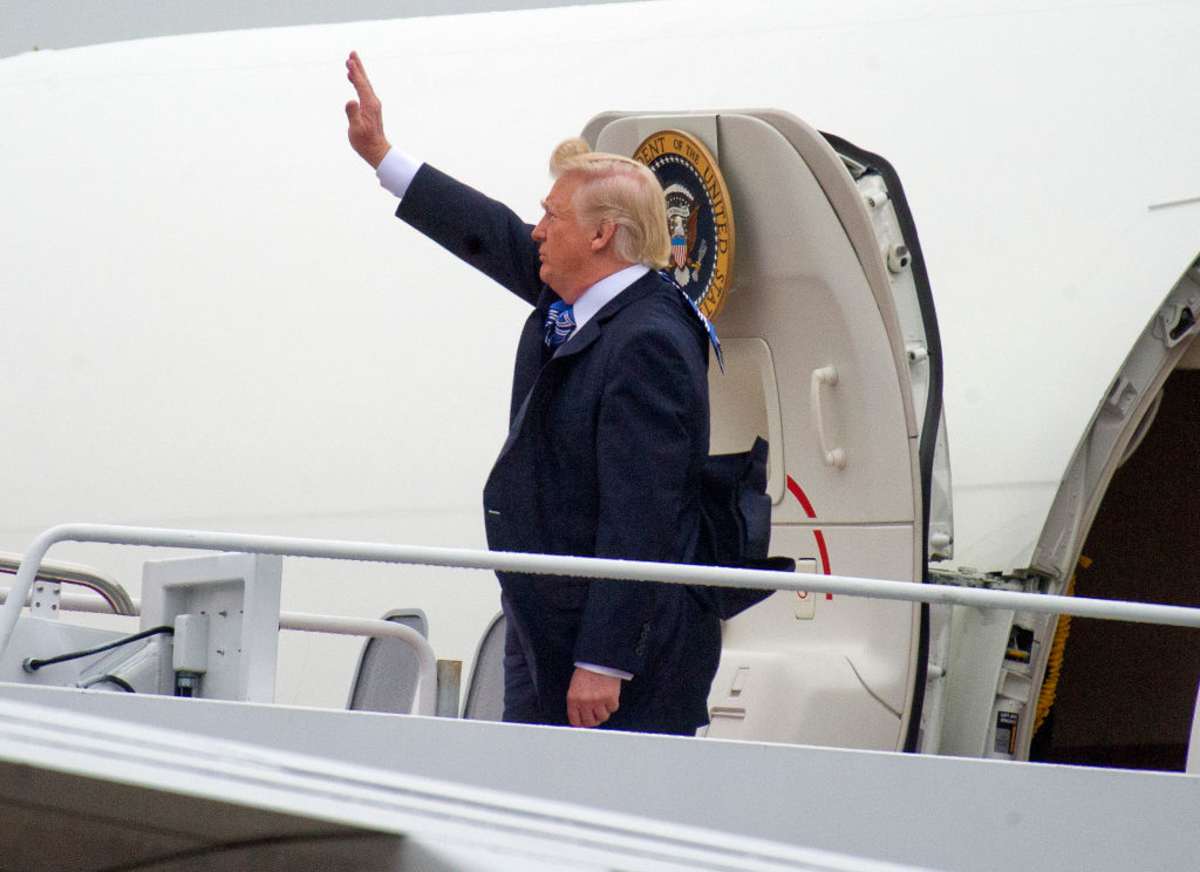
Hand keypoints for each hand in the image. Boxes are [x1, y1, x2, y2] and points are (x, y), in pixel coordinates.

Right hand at [344, 51, 390, 167]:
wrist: (376, 150)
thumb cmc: (365, 141)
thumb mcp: (356, 129)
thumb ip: (353, 114)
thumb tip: (351, 101)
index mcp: (370, 104)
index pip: (361, 85)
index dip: (355, 73)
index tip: (349, 61)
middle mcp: (373, 102)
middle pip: (364, 80)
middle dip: (358, 67)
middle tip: (352, 53)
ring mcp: (372, 104)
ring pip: (364, 84)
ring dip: (357, 72)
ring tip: (350, 62)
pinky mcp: (370, 108)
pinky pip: (363, 90)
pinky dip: (357, 82)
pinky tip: (352, 79)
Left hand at [566, 667, 620, 727]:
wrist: (599, 659)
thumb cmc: (587, 671)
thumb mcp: (575, 687)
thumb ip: (577, 703)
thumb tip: (582, 719)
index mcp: (573, 699)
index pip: (575, 721)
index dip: (582, 722)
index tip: (586, 721)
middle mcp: (584, 702)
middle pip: (590, 722)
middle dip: (594, 719)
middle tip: (597, 712)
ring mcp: (597, 701)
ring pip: (603, 717)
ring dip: (604, 711)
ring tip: (604, 701)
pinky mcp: (610, 698)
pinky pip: (613, 708)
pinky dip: (613, 703)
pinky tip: (610, 694)